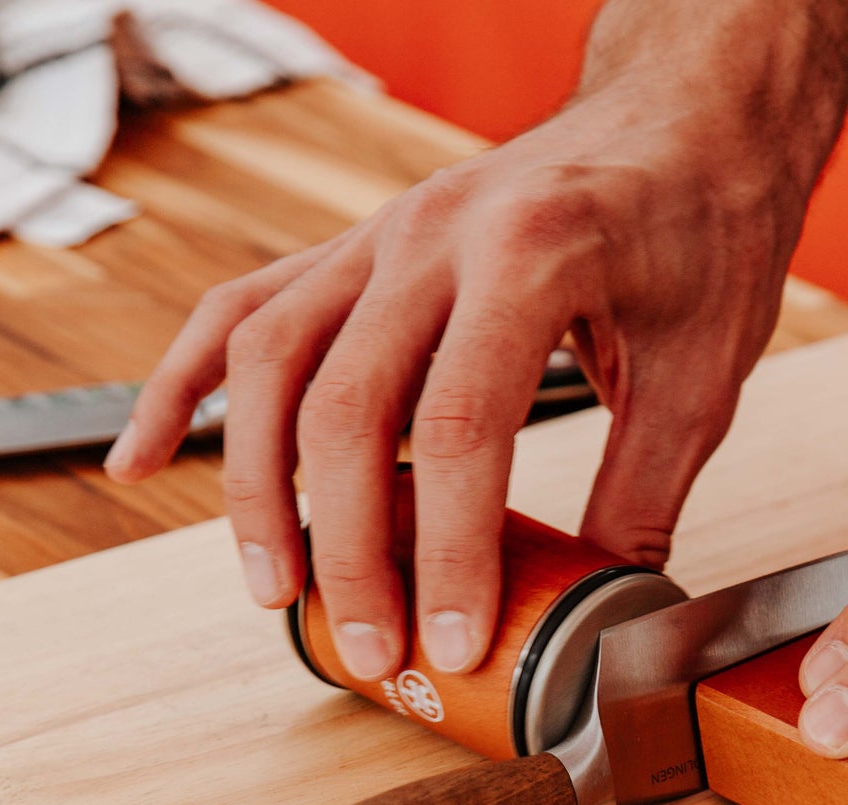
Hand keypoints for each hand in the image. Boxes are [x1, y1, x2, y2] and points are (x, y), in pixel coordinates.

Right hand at [105, 90, 804, 678]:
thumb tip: (603, 617)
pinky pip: (242, 311)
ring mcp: (381, 233)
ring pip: (272, 361)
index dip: (449, 552)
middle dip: (349, 549)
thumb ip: (643, 493)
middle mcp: (435, 233)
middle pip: (348, 408)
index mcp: (532, 252)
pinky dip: (183, 387)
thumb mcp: (704, 370)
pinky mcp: (356, 247)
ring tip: (274, 591)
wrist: (686, 111)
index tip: (452, 643)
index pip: (461, 428)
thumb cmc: (702, 222)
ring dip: (256, 488)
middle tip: (369, 650)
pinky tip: (143, 458)